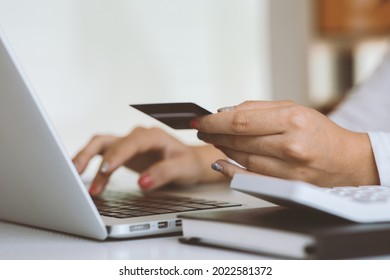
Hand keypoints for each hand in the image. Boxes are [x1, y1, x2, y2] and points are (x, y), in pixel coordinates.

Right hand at [72, 127, 226, 194]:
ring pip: (100, 145)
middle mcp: (137, 136)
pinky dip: (91, 164)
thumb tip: (142, 182)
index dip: (117, 156)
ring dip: (86, 158)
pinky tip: (84, 177)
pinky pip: (102, 154)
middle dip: (90, 156)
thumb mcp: (182, 169)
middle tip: (77, 172)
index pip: (130, 143)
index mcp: (152, 136)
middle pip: (107, 141)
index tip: (106, 170)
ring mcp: (127, 143)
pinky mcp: (122, 152)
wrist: (188, 161)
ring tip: (74, 176)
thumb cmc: (187, 163)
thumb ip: (163, 174)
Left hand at [193, 100, 379, 186]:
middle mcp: (291, 146)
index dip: (214, 122)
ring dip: (222, 149)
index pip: (240, 121)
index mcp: (293, 120)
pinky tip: (220, 162)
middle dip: (213, 134)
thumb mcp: (292, 109)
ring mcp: (289, 170)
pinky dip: (230, 170)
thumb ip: (256, 109)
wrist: (346, 160)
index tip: (200, 120)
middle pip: (238, 141)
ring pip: (241, 159)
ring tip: (214, 141)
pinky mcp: (286, 187)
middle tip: (202, 130)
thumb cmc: (318, 131)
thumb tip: (223, 113)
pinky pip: (249, 178)